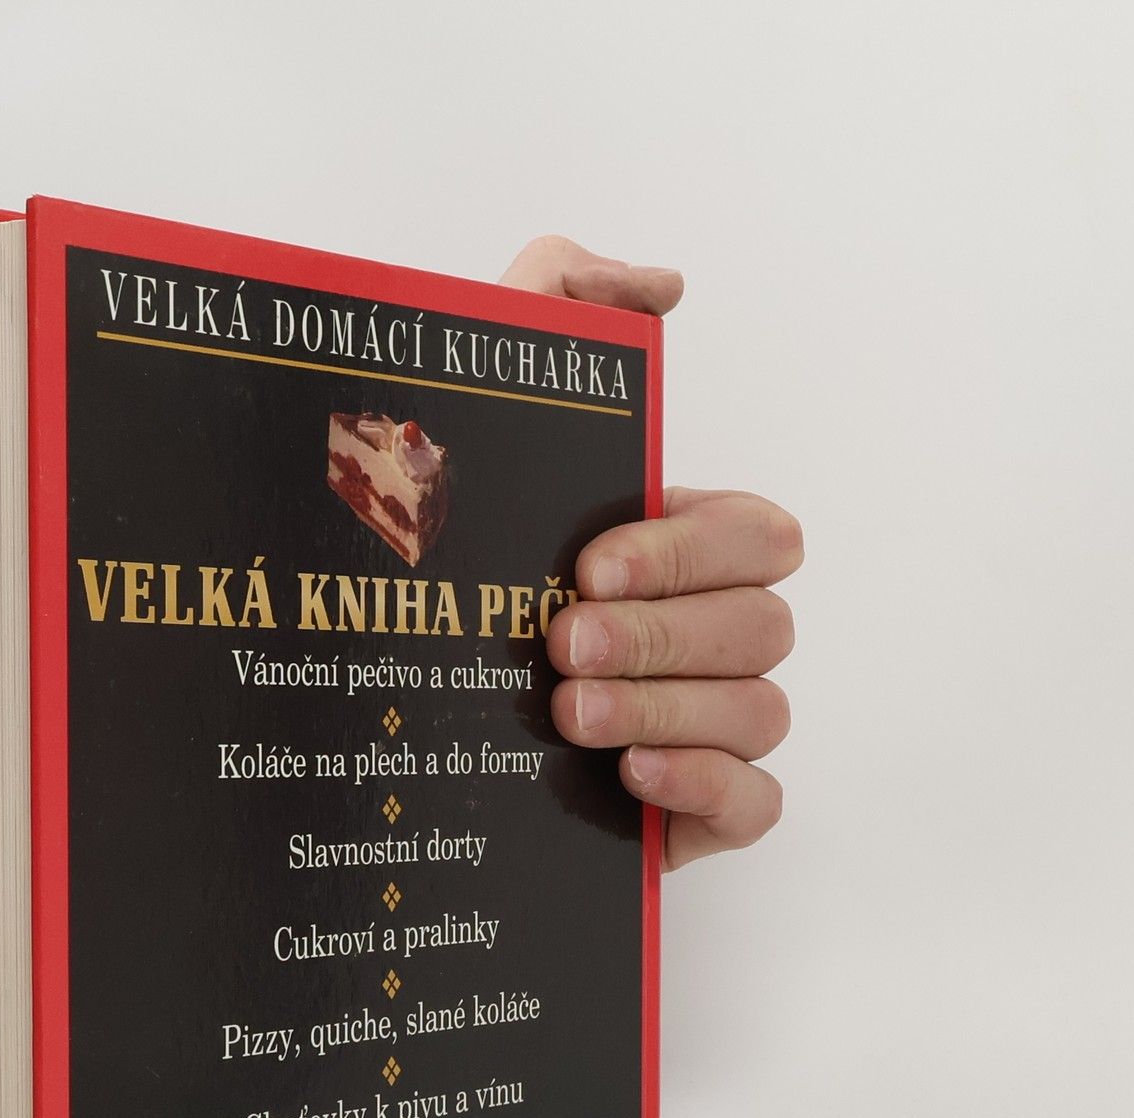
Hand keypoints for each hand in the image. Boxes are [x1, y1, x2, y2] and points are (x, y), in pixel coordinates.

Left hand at [499, 236, 799, 868]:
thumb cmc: (437, 562)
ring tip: (569, 716)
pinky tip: (630, 778)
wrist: (370, 723)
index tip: (588, 566)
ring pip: (760, 710)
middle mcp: (704, 633)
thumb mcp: (473, 409)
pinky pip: (756, 800)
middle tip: (562, 646)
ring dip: (667, 709)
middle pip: (763, 624)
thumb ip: (559, 304)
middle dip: (663, 634)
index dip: (692, 550)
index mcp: (676, 550)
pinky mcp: (696, 811)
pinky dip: (708, 784)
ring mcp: (706, 723)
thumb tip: (663, 290)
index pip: (756, 534)